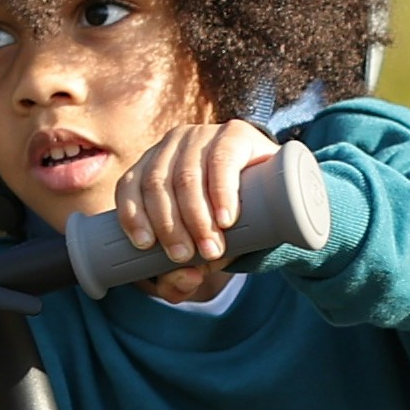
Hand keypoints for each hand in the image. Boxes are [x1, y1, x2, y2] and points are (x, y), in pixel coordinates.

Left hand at [113, 121, 269, 301]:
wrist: (279, 195)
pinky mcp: (234, 133)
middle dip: (169, 226)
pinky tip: (225, 218)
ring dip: (196, 218)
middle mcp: (173, 145)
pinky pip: (221, 160)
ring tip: (211, 250)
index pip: (130, 185)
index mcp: (154, 165)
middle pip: (158, 184)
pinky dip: (220, 193)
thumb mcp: (199, 251)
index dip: (133, 214)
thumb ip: (181, 276)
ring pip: (187, 176)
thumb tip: (185, 276)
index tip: (146, 246)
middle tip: (186, 257)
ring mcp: (203, 135)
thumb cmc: (227, 223)